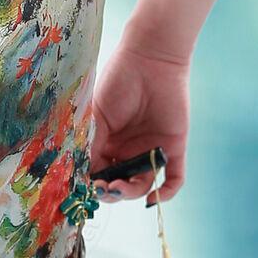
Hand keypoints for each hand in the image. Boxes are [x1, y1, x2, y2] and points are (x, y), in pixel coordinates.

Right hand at [87, 35, 190, 203]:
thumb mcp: (97, 113)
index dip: (93, 184)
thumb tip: (83, 173)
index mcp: (108, 144)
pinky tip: (152, 199)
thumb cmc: (119, 80)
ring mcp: (151, 151)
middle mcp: (128, 151)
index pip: (99, 173)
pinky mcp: (173, 148)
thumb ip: (92, 142)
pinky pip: (174, 178)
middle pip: (120, 183)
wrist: (150, 57)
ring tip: (120, 187)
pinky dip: (166, 193)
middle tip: (105, 189)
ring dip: (131, 192)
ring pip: (142, 184)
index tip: (86, 188)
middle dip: (112, 191)